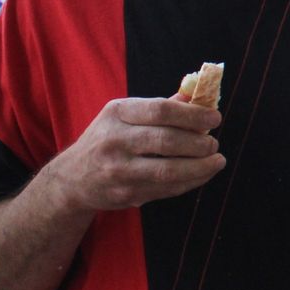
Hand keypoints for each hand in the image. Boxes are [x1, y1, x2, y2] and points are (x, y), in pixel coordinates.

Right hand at [44, 96, 224, 212]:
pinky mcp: (125, 194)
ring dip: (200, 167)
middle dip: (198, 143)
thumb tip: (201, 95)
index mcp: (117, 113)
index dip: (193, 114)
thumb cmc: (109, 139)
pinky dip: (190, 182)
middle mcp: (114, 141)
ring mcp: (118, 171)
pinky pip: (166, 189)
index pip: (160, 110)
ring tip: (217, 160)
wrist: (72, 179)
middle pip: (166, 141)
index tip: (215, 118)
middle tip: (214, 143)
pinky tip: (203, 174)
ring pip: (168, 170)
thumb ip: (162, 107)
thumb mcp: (125, 115)